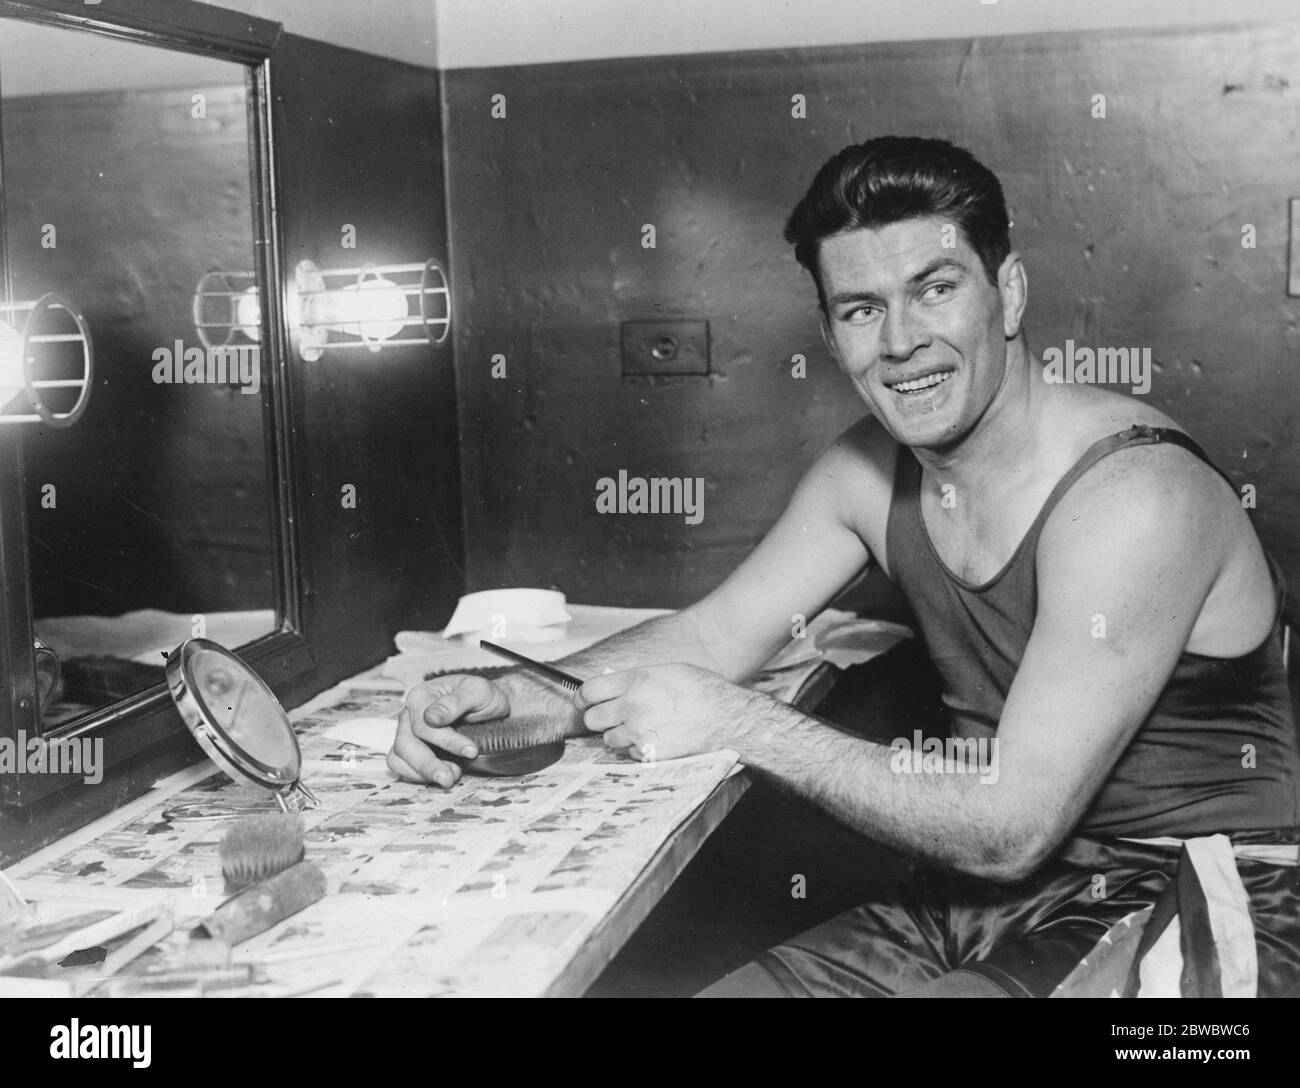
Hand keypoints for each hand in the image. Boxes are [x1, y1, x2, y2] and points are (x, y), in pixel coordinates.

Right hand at [386, 674, 509, 786]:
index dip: (445, 741)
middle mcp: (410, 715)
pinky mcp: (412, 750)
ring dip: (422, 773)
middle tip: (450, 777)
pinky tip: (442, 775)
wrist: (490, 707)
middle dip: (428, 764)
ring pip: (399, 757)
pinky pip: (401, 766)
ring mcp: (408, 733)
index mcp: (421, 696)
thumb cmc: (481, 697)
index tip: (471, 751)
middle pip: (406, 743)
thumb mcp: (477, 691)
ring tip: (449, 777)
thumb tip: (431, 717)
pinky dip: (417, 776)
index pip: (423, 724)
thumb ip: (455, 702)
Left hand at [575, 663, 753, 761]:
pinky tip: (654, 738)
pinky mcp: (647, 753)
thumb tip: (615, 685)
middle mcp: (631, 706)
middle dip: (599, 718)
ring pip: (608, 739)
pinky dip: (636, 749)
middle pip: (592, 719)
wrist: (725, 717)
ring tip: (640, 728)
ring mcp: (638, 732)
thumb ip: (635, 679)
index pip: (588, 691)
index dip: (583, 698)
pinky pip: (629, 753)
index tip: (585, 702)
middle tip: (611, 717)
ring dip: (619, 735)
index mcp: (634, 681)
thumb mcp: (665, 671)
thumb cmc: (701, 691)